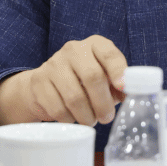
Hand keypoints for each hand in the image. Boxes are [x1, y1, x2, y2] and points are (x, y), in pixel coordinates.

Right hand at [0, 35, 127, 127]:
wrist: (44, 83)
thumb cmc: (82, 80)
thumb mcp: (103, 76)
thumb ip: (117, 83)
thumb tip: (127, 95)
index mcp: (94, 44)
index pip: (109, 54)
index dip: (118, 71)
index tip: (123, 88)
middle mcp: (73, 50)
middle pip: (92, 77)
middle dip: (103, 103)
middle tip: (107, 117)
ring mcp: (53, 64)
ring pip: (74, 97)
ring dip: (86, 115)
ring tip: (91, 120)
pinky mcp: (38, 82)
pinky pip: (57, 108)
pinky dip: (69, 119)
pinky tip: (73, 118)